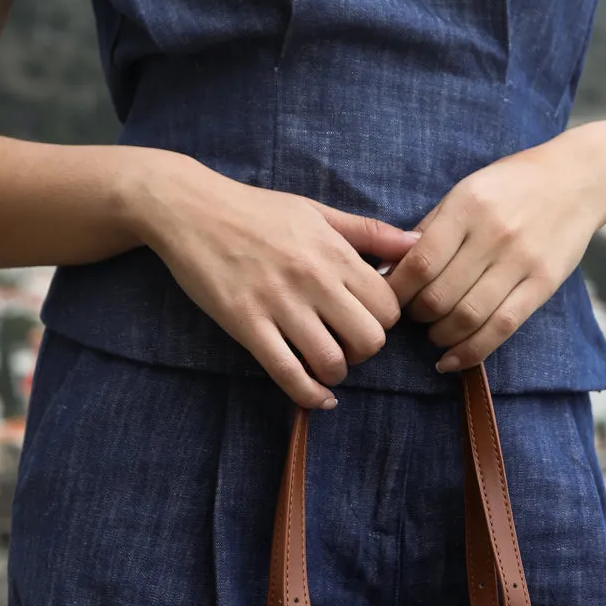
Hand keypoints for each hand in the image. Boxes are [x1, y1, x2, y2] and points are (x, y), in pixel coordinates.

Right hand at [130, 151, 421, 406]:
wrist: (189, 209)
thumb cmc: (257, 210)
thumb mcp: (317, 211)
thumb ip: (368, 232)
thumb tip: (416, 243)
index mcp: (334, 251)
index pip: (388, 307)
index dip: (384, 322)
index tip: (365, 319)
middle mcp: (312, 279)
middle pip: (369, 340)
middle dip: (363, 352)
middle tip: (346, 343)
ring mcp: (279, 304)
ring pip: (331, 362)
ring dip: (334, 373)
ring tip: (326, 363)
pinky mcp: (247, 325)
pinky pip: (288, 374)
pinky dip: (309, 395)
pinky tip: (317, 396)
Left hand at [385, 127, 605, 371]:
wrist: (579, 179)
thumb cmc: (513, 185)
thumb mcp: (467, 190)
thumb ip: (431, 229)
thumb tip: (390, 269)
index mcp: (468, 206)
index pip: (419, 263)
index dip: (397, 291)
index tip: (387, 300)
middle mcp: (494, 234)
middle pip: (440, 296)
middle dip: (416, 316)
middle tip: (414, 316)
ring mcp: (521, 261)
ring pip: (468, 318)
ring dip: (440, 336)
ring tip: (435, 333)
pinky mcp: (543, 284)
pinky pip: (501, 328)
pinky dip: (470, 352)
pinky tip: (451, 360)